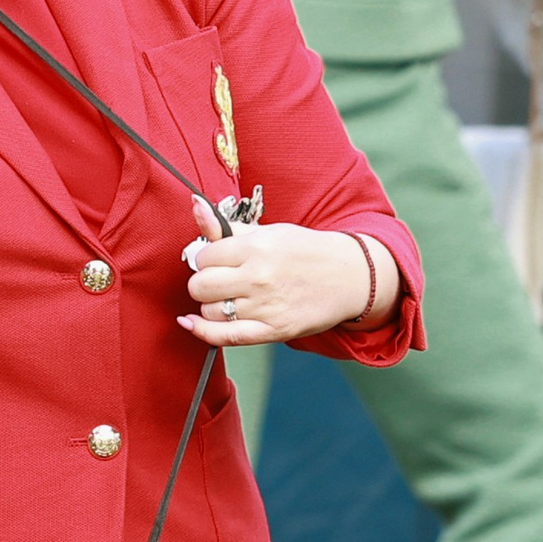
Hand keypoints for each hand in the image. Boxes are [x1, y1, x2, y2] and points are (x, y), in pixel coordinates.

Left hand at [179, 203, 393, 345]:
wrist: (350, 276)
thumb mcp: (267, 231)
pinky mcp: (275, 330)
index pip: (203, 257)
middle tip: (218, 280)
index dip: (204, 260)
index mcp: (255, 247)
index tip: (214, 261)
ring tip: (229, 298)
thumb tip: (195, 204)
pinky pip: (226, 337)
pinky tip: (192, 323)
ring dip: (212, 305)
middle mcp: (259, 277)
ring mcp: (266, 306)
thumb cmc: (305, 251)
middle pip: (200, 286)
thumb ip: (226, 226)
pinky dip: (204, 331)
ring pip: (210, 311)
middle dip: (203, 283)